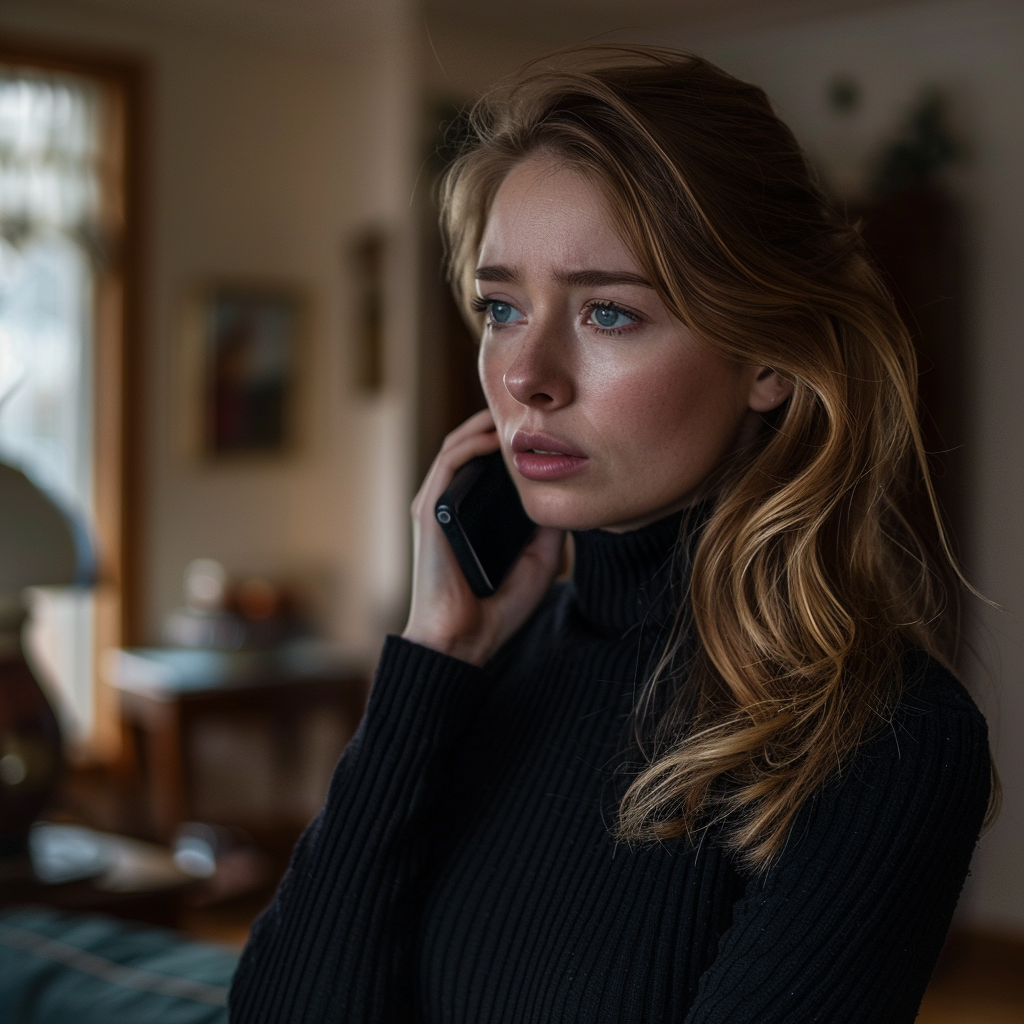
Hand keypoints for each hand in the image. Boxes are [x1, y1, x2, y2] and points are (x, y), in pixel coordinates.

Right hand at [401, 409, 565, 666]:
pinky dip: (471, 442)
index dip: (513, 441)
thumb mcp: (539, 561)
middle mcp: (451, 505)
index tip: (545, 426)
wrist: (461, 641)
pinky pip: (448, 463)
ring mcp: (436, 505)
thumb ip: (551, 528)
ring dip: (484, 424)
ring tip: (515, 412)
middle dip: (498, 423)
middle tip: (532, 408)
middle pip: (471, 446)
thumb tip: (571, 493)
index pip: (489, 464)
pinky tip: (498, 438)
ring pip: (457, 445)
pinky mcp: (429, 512)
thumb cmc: (496, 609)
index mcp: (472, 516)